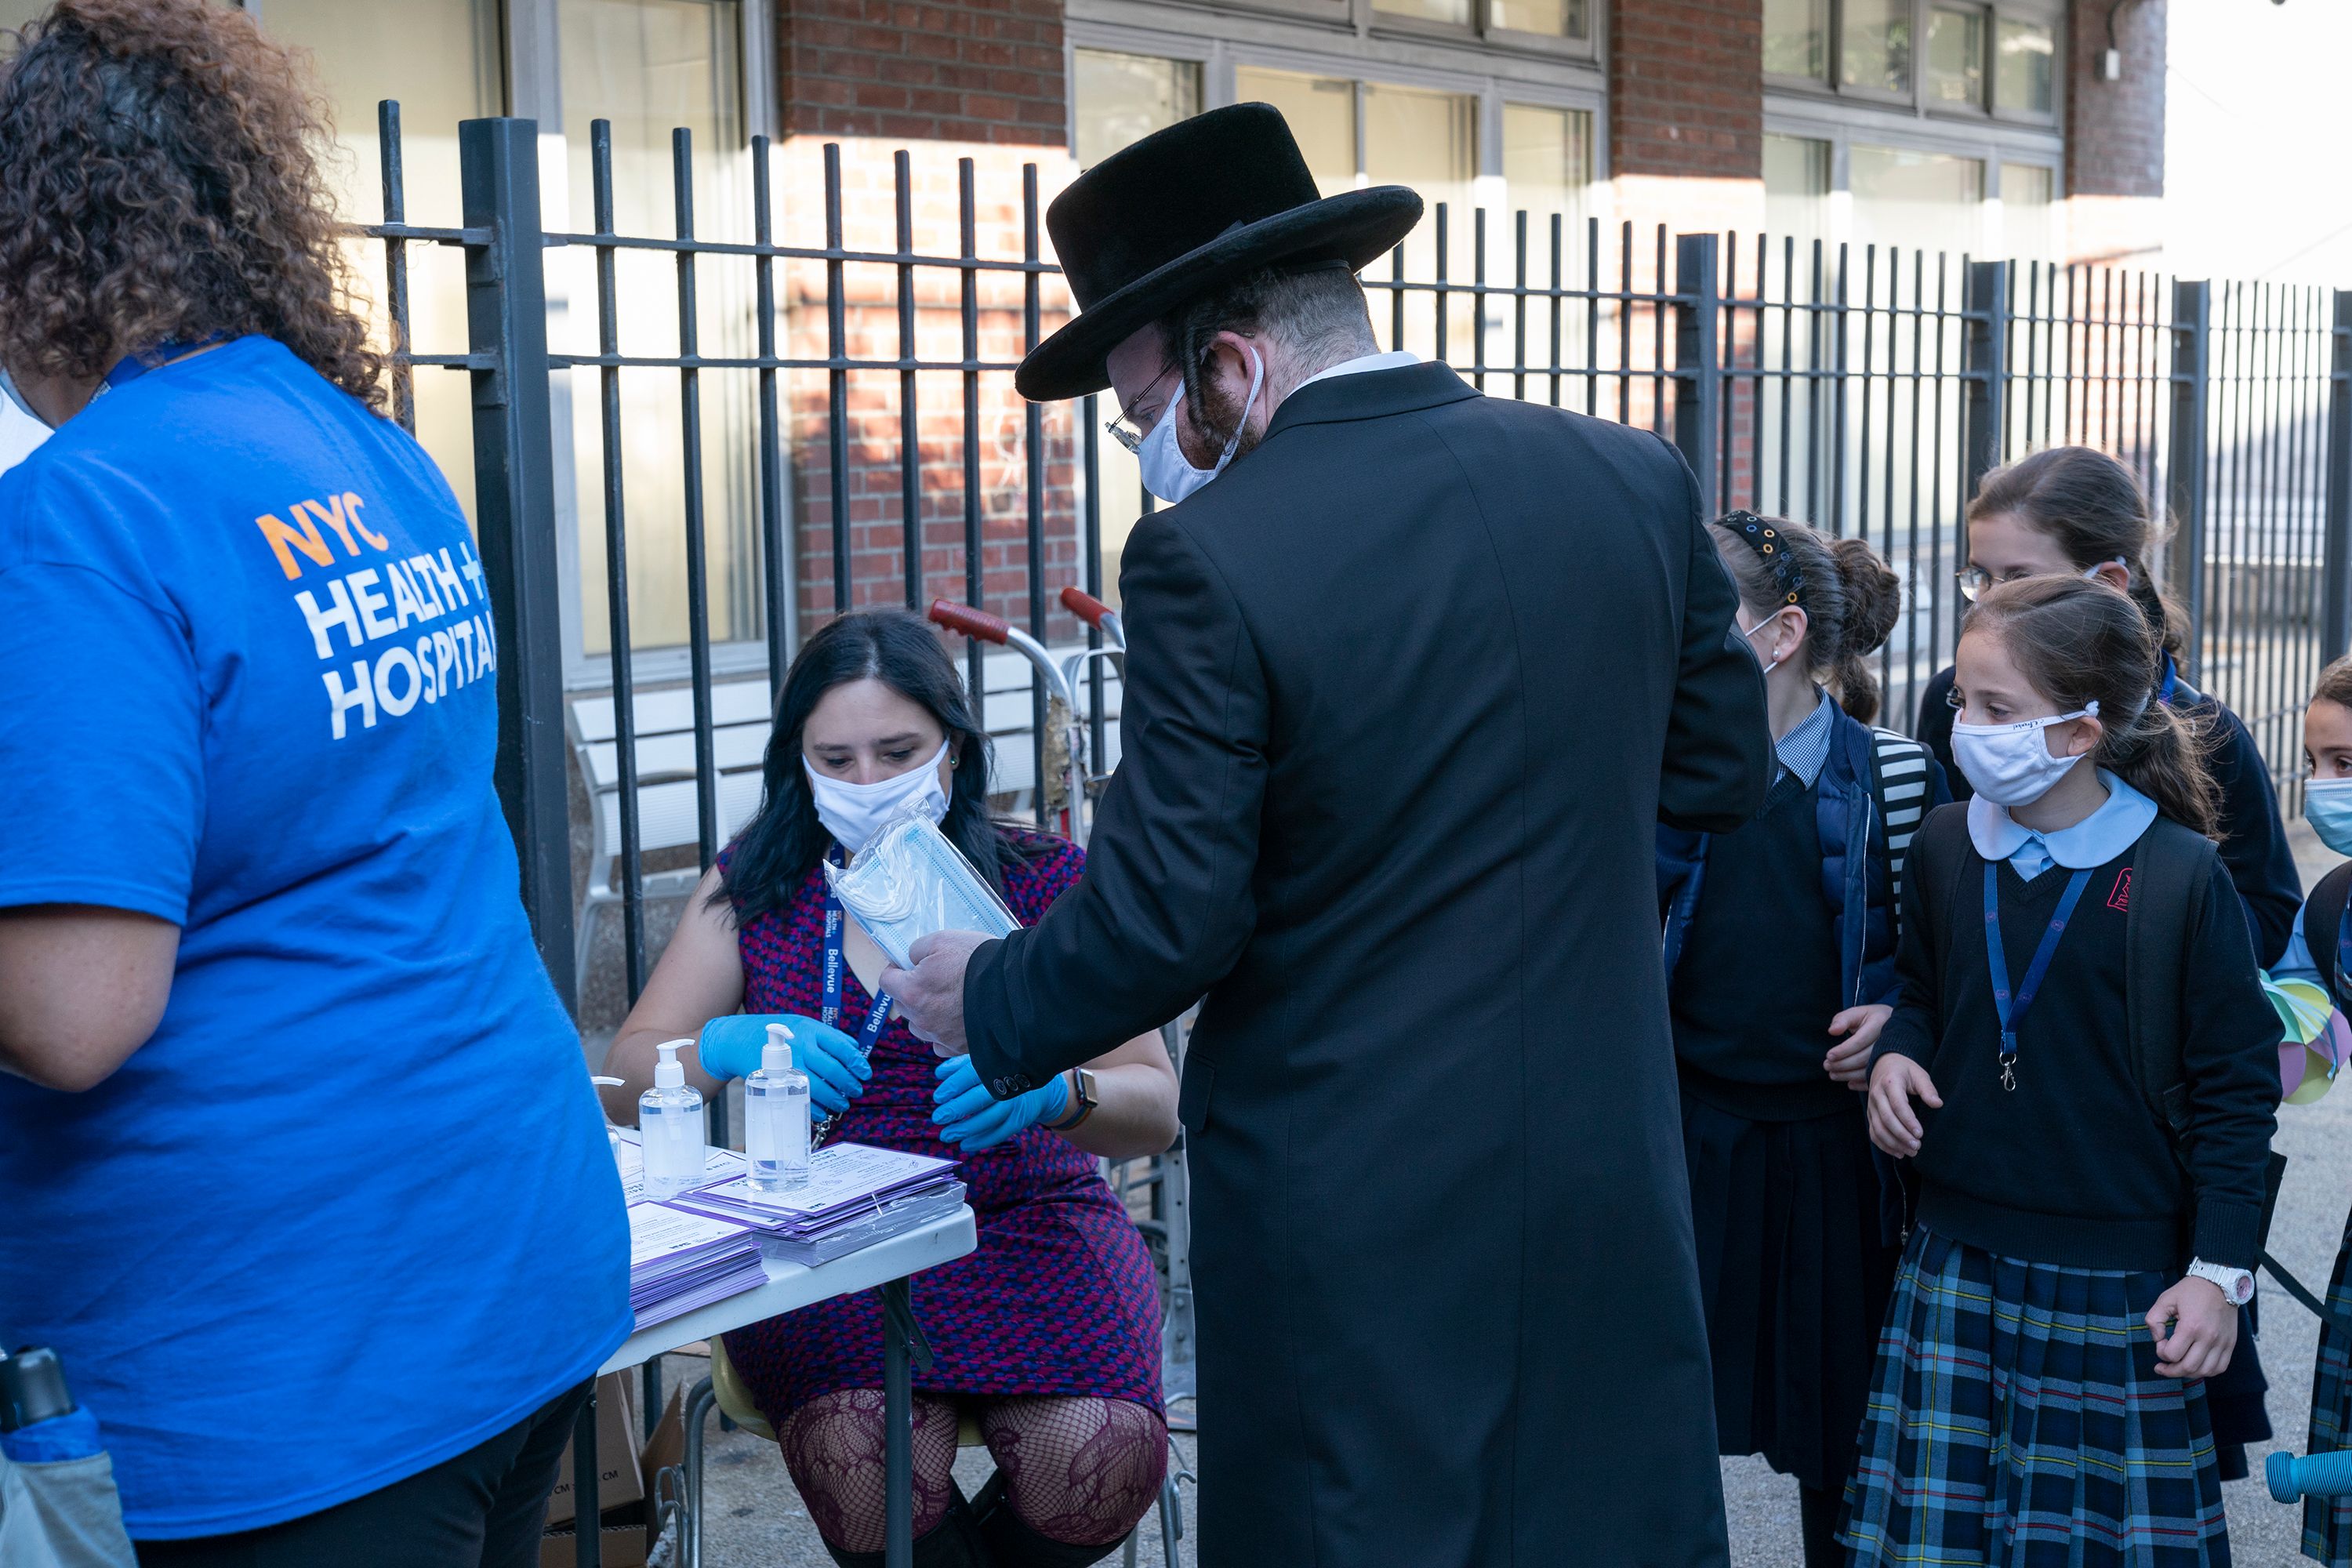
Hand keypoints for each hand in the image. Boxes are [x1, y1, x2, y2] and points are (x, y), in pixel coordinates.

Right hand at [696, 1014, 869, 1115]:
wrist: (738, 1039)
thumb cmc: (778, 1032)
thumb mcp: (805, 1025)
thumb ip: (831, 1037)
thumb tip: (856, 1049)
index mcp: (812, 1031)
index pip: (842, 1048)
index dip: (857, 1063)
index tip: (865, 1073)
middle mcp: (802, 1047)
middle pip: (833, 1070)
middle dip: (849, 1084)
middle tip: (856, 1091)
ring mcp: (789, 1065)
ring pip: (819, 1087)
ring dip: (835, 1099)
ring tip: (842, 1104)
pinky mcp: (777, 1081)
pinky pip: (801, 1098)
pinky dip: (815, 1108)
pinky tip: (823, 1111)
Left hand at [881, 930, 988, 1056]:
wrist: (1014, 989)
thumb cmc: (978, 961)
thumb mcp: (943, 939)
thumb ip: (917, 949)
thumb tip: (911, 959)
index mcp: (911, 991)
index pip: (886, 982)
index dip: (895, 970)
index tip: (908, 965)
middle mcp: (921, 1018)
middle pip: (903, 1004)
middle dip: (912, 991)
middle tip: (934, 979)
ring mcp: (939, 1036)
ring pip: (920, 1026)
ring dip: (926, 1014)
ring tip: (948, 1001)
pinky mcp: (958, 1048)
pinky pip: (940, 1043)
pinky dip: (944, 1032)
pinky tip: (957, 1019)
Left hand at [931, 1053, 1068, 1150]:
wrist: (1039, 1086)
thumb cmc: (1002, 1074)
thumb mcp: (984, 1063)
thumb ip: (960, 1066)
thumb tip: (939, 1074)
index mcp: (996, 1066)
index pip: (972, 1074)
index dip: (954, 1085)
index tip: (938, 1097)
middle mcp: (1007, 1084)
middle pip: (981, 1097)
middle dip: (958, 1108)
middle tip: (938, 1118)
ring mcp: (1015, 1104)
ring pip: (991, 1118)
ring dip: (967, 1129)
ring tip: (946, 1135)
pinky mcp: (1020, 1120)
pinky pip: (1001, 1133)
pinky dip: (982, 1141)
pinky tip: (965, 1144)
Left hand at [1825, 1005, 1891, 1089]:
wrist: (1890, 1025)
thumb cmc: (1868, 1018)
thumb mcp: (1855, 1013)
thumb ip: (1842, 1020)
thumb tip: (1832, 1031)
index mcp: (1879, 1024)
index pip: (1860, 1040)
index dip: (1844, 1050)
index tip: (1829, 1055)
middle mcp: (1888, 1041)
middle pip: (1864, 1058)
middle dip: (1843, 1064)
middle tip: (1827, 1066)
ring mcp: (1893, 1055)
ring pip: (1870, 1070)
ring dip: (1849, 1075)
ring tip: (1833, 1074)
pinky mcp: (1891, 1066)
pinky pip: (1878, 1078)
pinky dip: (1862, 1084)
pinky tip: (1849, 1084)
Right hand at [1866, 1054, 1941, 1157]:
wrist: (1884, 1064)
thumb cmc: (1905, 1070)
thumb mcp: (1919, 1074)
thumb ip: (1928, 1089)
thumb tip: (1938, 1104)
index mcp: (1890, 1082)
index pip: (1898, 1105)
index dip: (1909, 1121)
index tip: (1921, 1134)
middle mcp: (1877, 1094)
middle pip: (1886, 1119)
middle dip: (1902, 1135)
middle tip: (1917, 1146)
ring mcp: (1871, 1105)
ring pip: (1878, 1129)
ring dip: (1894, 1143)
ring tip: (1911, 1151)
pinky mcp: (1870, 1114)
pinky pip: (1873, 1133)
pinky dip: (1884, 1145)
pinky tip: (1899, 1153)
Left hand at [2147, 1276, 2237, 1378]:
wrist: (2220, 1283)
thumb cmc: (2191, 1291)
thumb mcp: (2165, 1299)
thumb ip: (2154, 1320)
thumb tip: (2157, 1340)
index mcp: (2191, 1326)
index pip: (2172, 1355)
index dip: (2161, 1353)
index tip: (2161, 1343)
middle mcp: (2209, 1338)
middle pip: (2189, 1368)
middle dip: (2171, 1371)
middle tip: (2161, 1367)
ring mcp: (2222, 1343)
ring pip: (2205, 1371)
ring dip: (2188, 1373)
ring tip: (2178, 1367)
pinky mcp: (2230, 1344)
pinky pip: (2220, 1368)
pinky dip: (2206, 1371)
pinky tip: (2196, 1365)